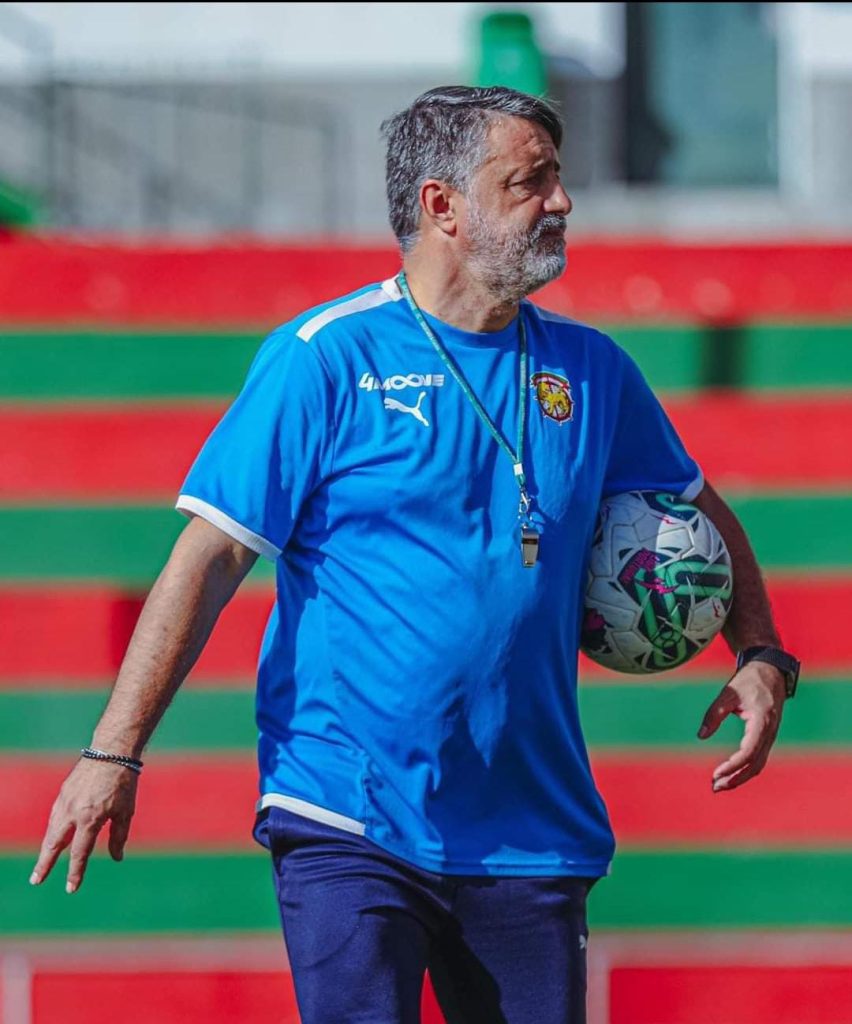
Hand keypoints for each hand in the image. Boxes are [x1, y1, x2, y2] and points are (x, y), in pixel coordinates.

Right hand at [30, 757, 137, 892]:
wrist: (112, 751)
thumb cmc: (124, 782)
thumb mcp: (126, 811)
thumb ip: (119, 836)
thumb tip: (117, 858)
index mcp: (90, 818)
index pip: (80, 852)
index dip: (76, 872)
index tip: (71, 888)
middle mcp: (73, 812)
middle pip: (54, 844)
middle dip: (45, 864)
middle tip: (36, 880)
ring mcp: (65, 801)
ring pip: (52, 830)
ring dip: (47, 848)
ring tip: (44, 863)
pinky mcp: (63, 792)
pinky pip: (56, 816)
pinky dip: (54, 830)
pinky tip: (54, 837)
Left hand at [696, 661, 785, 791]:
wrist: (770, 671)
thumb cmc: (748, 681)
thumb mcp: (728, 694)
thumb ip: (714, 714)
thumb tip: (701, 736)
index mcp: (762, 721)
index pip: (748, 752)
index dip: (733, 765)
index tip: (716, 773)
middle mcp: (770, 732)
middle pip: (755, 764)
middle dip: (735, 778)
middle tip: (714, 787)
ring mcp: (771, 735)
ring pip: (758, 764)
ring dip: (740, 776)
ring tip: (720, 785)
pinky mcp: (767, 735)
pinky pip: (758, 757)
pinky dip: (745, 768)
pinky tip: (732, 773)